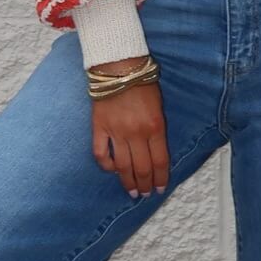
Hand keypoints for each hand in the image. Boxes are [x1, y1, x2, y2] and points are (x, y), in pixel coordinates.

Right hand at [90, 61, 169, 197]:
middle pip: (142, 168)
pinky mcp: (99, 127)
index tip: (160, 189)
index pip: (160, 161)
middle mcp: (136, 133)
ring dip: (128, 182)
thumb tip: (155, 152)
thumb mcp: (159, 106)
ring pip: (123, 166)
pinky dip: (106, 165)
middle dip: (146, 184)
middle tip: (146, 194)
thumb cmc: (142, 83)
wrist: (118, 66)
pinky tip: (112, 170)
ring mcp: (116, 132)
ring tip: (132, 191)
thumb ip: (157, 129)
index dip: (161, 178)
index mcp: (155, 127)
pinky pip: (101, 154)